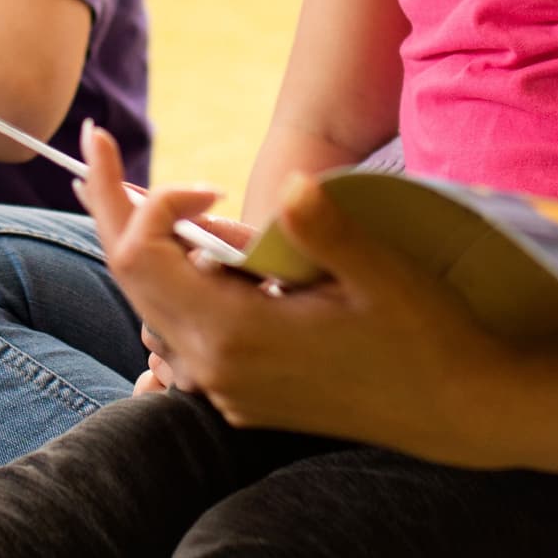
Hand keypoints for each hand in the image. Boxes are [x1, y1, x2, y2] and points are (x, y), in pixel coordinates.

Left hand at [74, 127, 521, 462]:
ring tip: (135, 190)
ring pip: (153, 308)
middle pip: (130, 277)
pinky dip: (177, 286)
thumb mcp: (381, 275)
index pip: (142, 254)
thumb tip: (292, 182)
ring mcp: (226, 390)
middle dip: (112, 206)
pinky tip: (195, 254)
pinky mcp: (243, 397)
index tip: (212, 186)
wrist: (460, 412)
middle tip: (97, 146)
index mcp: (235, 336)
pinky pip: (185, 335)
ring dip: (147, 248)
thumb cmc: (428, 338)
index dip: (153, 200)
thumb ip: (324, 229)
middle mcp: (215, 369)